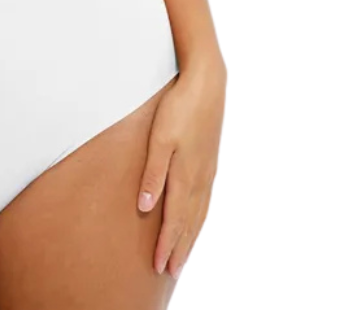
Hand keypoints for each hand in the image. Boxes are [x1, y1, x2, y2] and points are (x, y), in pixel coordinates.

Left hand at [137, 55, 226, 278]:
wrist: (207, 84)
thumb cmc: (179, 108)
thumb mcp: (159, 138)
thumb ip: (153, 173)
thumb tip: (146, 207)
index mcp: (185, 175)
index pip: (174, 220)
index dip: (166, 244)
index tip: (159, 267)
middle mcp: (200, 179)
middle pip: (189, 223)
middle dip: (179, 248)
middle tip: (170, 271)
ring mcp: (208, 171)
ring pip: (199, 214)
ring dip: (190, 237)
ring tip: (182, 255)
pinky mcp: (210, 161)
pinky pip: (205, 200)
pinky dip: (199, 218)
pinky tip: (196, 220)